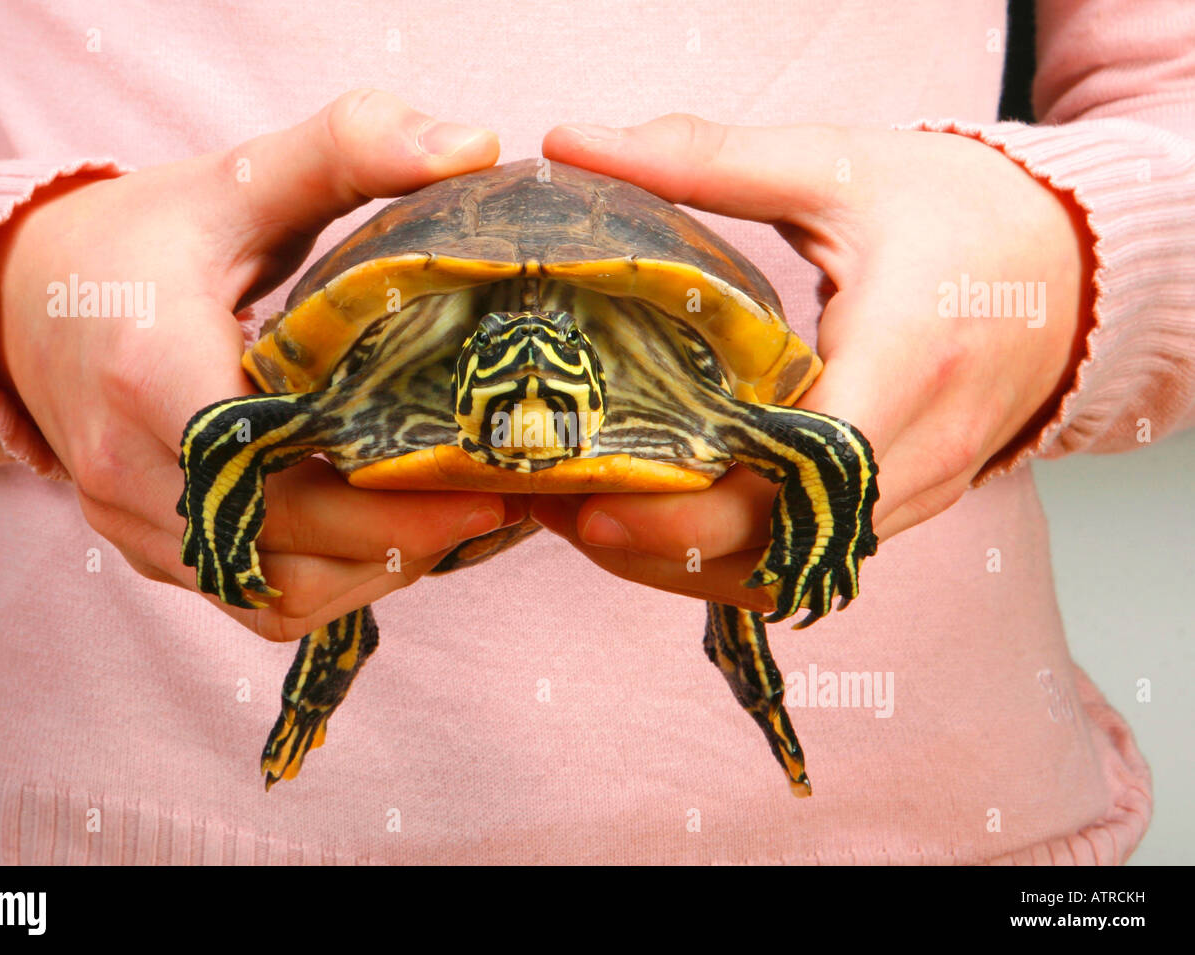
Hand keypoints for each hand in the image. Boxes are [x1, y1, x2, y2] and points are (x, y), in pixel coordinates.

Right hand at [0, 89, 514, 639]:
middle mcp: (130, 465)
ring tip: (455, 522)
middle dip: (406, 533)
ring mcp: (134, 519)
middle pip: (288, 541)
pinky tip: (390, 543)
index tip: (481, 473)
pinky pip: (251, 599)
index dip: (384, 486)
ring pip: (274, 593)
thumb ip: (351, 146)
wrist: (29, 298)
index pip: (274, 458)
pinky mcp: (150, 550)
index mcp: (154, 370)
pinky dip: (330, 585)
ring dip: (373, 569)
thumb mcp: (243, 177)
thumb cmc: (146, 238)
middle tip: (500, 501)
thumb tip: (473, 145)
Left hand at [531, 116, 1091, 612]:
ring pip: (795, 572)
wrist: (1069, 261)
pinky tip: (659, 524)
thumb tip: (576, 144)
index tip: (599, 498)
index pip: (803, 471)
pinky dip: (731, 558)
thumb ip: (706, 159)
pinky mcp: (904, 503)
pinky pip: (811, 561)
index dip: (702, 503)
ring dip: (688, 565)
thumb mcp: (837, 168)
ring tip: (589, 523)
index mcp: (914, 358)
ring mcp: (920, 489)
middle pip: (787, 544)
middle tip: (562, 511)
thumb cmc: (960, 208)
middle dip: (665, 546)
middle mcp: (924, 446)